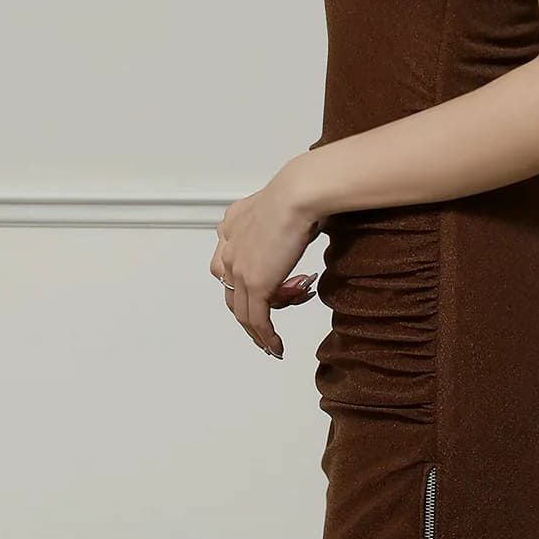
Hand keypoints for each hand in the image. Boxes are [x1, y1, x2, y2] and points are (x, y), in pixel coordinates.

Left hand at [208, 171, 321, 357]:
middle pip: (233, 292)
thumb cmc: (302, 191)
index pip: (228, 264)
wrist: (299, 193)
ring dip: (259, 331)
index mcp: (232, 226)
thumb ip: (284, 219)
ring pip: (243, 311)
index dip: (242, 284)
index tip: (259, 296)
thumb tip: (310, 223)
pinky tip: (276, 347)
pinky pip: (258, 320)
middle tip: (265, 327)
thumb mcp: (285, 205)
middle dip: (251, 312)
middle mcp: (229, 247)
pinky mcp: (256, 284)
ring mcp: (239, 268)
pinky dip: (266, 337)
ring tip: (273, 343)